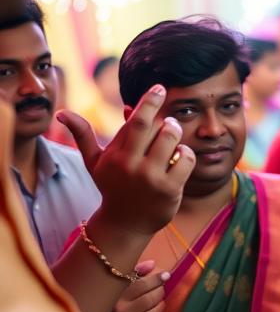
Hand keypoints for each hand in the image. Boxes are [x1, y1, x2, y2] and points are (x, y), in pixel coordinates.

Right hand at [59, 84, 195, 237]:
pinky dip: (186, 153)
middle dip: (164, 118)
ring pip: (171, 139)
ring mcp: (151, 177)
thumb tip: (62, 112)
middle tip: (167, 121)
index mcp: (114, 155)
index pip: (135, 121)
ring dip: (176, 132)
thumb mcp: (95, 162)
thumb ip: (83, 135)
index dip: (148, 103)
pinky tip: (180, 156)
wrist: (125, 224)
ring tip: (172, 134)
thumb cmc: (112, 187)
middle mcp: (131, 165)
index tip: (159, 87)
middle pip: (153, 126)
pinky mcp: (169, 189)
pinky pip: (185, 159)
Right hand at [99, 260, 176, 311]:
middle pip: (150, 298)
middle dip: (160, 291)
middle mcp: (122, 311)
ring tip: (158, 301)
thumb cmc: (106, 306)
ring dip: (161, 305)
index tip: (165, 274)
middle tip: (161, 288)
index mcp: (116, 296)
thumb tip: (152, 264)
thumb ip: (132, 273)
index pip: (141, 285)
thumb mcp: (114, 288)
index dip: (156, 279)